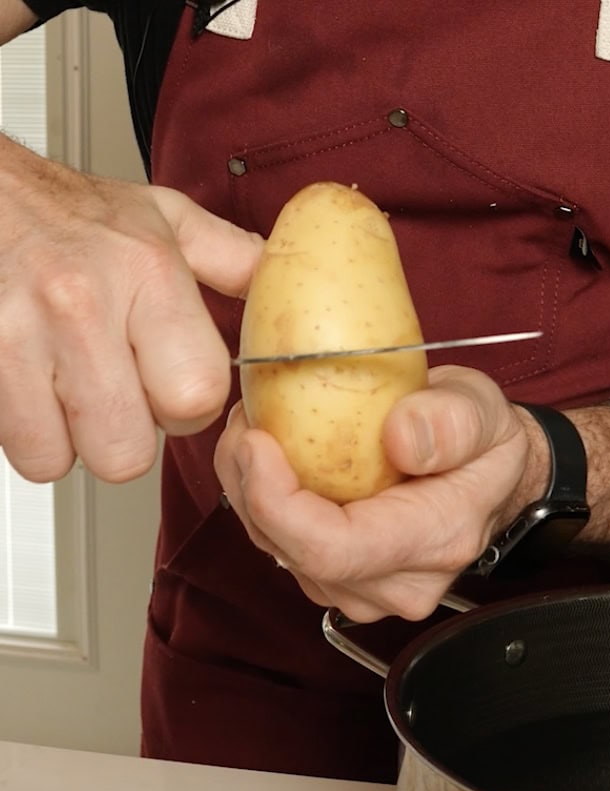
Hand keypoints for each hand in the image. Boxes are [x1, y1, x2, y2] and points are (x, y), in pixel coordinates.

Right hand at [0, 137, 262, 481]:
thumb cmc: (72, 213)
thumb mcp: (166, 219)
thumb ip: (233, 259)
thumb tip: (284, 283)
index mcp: (148, 276)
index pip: (196, 396)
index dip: (193, 411)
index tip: (180, 395)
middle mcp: (82, 308)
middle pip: (128, 450)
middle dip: (132, 438)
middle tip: (125, 399)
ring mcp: (17, 337)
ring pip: (63, 459)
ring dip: (77, 442)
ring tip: (80, 395)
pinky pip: (18, 449)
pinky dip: (33, 437)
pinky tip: (43, 396)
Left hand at [214, 365, 539, 622]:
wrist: (491, 480)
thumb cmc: (486, 444)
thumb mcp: (485, 410)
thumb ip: (453, 420)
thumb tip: (400, 439)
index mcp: (436, 540)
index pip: (335, 548)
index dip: (276, 502)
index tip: (254, 440)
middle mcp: (398, 585)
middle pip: (293, 553)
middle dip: (249, 487)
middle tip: (243, 420)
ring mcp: (367, 590)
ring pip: (280, 553)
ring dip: (250, 494)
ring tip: (254, 430)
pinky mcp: (344, 581)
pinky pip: (285, 548)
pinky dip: (264, 503)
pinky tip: (270, 459)